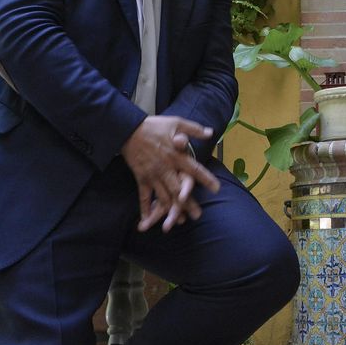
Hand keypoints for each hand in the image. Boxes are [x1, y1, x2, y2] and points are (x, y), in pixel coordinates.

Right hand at [120, 115, 221, 231]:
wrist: (128, 129)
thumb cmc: (153, 126)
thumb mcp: (175, 122)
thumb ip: (193, 129)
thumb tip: (210, 132)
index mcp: (176, 156)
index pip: (194, 169)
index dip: (206, 179)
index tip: (216, 189)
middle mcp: (165, 168)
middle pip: (179, 190)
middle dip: (188, 204)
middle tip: (198, 215)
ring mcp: (153, 175)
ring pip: (163, 196)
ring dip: (171, 210)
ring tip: (180, 222)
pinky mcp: (141, 178)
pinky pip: (143, 196)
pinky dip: (145, 208)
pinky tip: (147, 220)